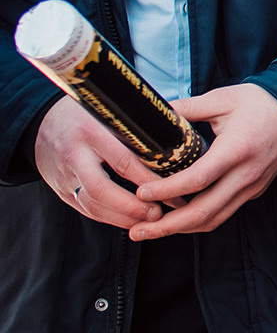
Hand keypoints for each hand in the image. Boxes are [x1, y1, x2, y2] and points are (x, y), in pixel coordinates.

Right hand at [35, 97, 164, 229]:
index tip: (172, 189)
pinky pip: (85, 209)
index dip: (148, 180)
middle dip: (132, 206)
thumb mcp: (111, 112)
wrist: (44, 122)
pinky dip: (108, 217)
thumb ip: (135, 127)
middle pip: (102, 189)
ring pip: (91, 204)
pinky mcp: (60, 190)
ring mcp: (64, 176)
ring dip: (122, 217)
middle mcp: (75, 155)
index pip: (122, 161)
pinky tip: (128, 219)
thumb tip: (177, 140)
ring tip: (148, 219)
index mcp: (92, 132)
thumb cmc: (88, 114)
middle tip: (158, 212)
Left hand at [130, 84, 276, 240]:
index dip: (166, 191)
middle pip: (203, 212)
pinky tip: (179, 217)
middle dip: (166, 226)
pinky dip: (199, 219)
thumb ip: (187, 108)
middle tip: (137, 231)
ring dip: (181, 229)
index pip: (197, 180)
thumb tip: (154, 112)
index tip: (141, 193)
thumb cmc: (261, 101)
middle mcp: (246, 174)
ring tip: (152, 230)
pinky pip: (224, 212)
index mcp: (236, 149)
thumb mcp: (222, 99)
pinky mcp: (255, 190)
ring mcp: (253, 185)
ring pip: (214, 219)